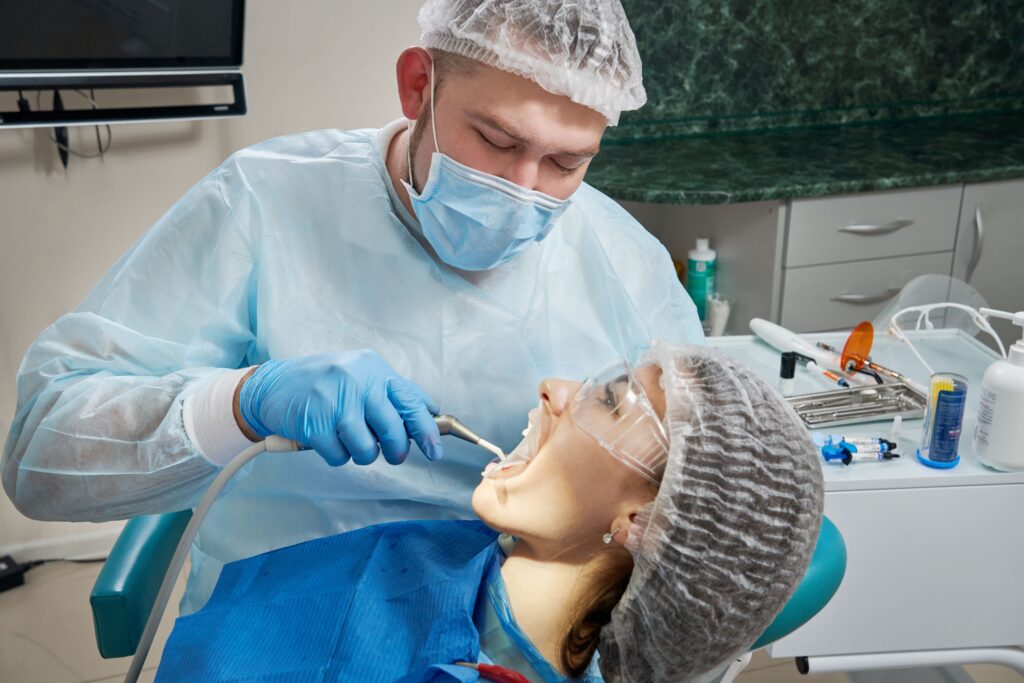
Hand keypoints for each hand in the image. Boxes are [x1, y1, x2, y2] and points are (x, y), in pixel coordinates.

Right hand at [236, 350, 441, 465]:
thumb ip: (392, 393)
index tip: (435, 452)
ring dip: (361, 454)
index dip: (426, 431)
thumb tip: (430, 413)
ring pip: (367, 449)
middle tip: (392, 455)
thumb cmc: (323, 384)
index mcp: (373, 369)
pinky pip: (339, 456)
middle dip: (396, 451)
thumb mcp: (360, 375)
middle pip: (393, 430)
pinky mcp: (314, 424)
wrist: (271, 386)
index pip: (410, 402)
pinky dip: (336, 456)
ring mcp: (334, 402)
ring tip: (348, 440)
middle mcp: (356, 381)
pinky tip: (326, 440)